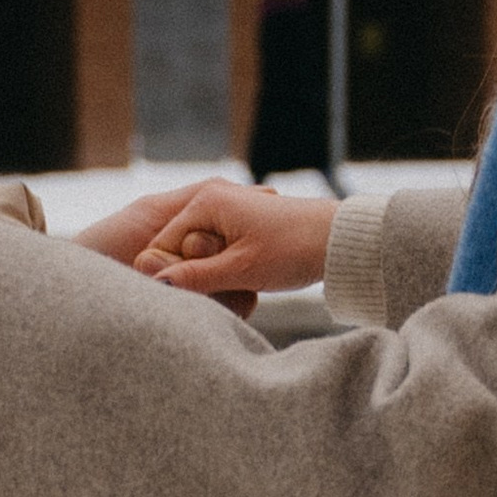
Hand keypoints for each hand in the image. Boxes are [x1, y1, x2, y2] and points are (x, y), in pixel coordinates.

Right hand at [109, 179, 338, 310]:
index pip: (161, 246)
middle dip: (191, 273)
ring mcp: (228, 210)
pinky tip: (243, 279)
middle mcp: (212, 199)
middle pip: (179, 248)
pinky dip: (223, 267)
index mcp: (205, 202)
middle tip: (218, 289)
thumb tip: (157, 284)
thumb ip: (195, 277)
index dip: (169, 276)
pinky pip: (216, 250)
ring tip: (236, 283)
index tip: (185, 297)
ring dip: (209, 273)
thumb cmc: (293, 249)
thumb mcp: (240, 269)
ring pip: (198, 252)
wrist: (338, 239)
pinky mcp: (242, 223)